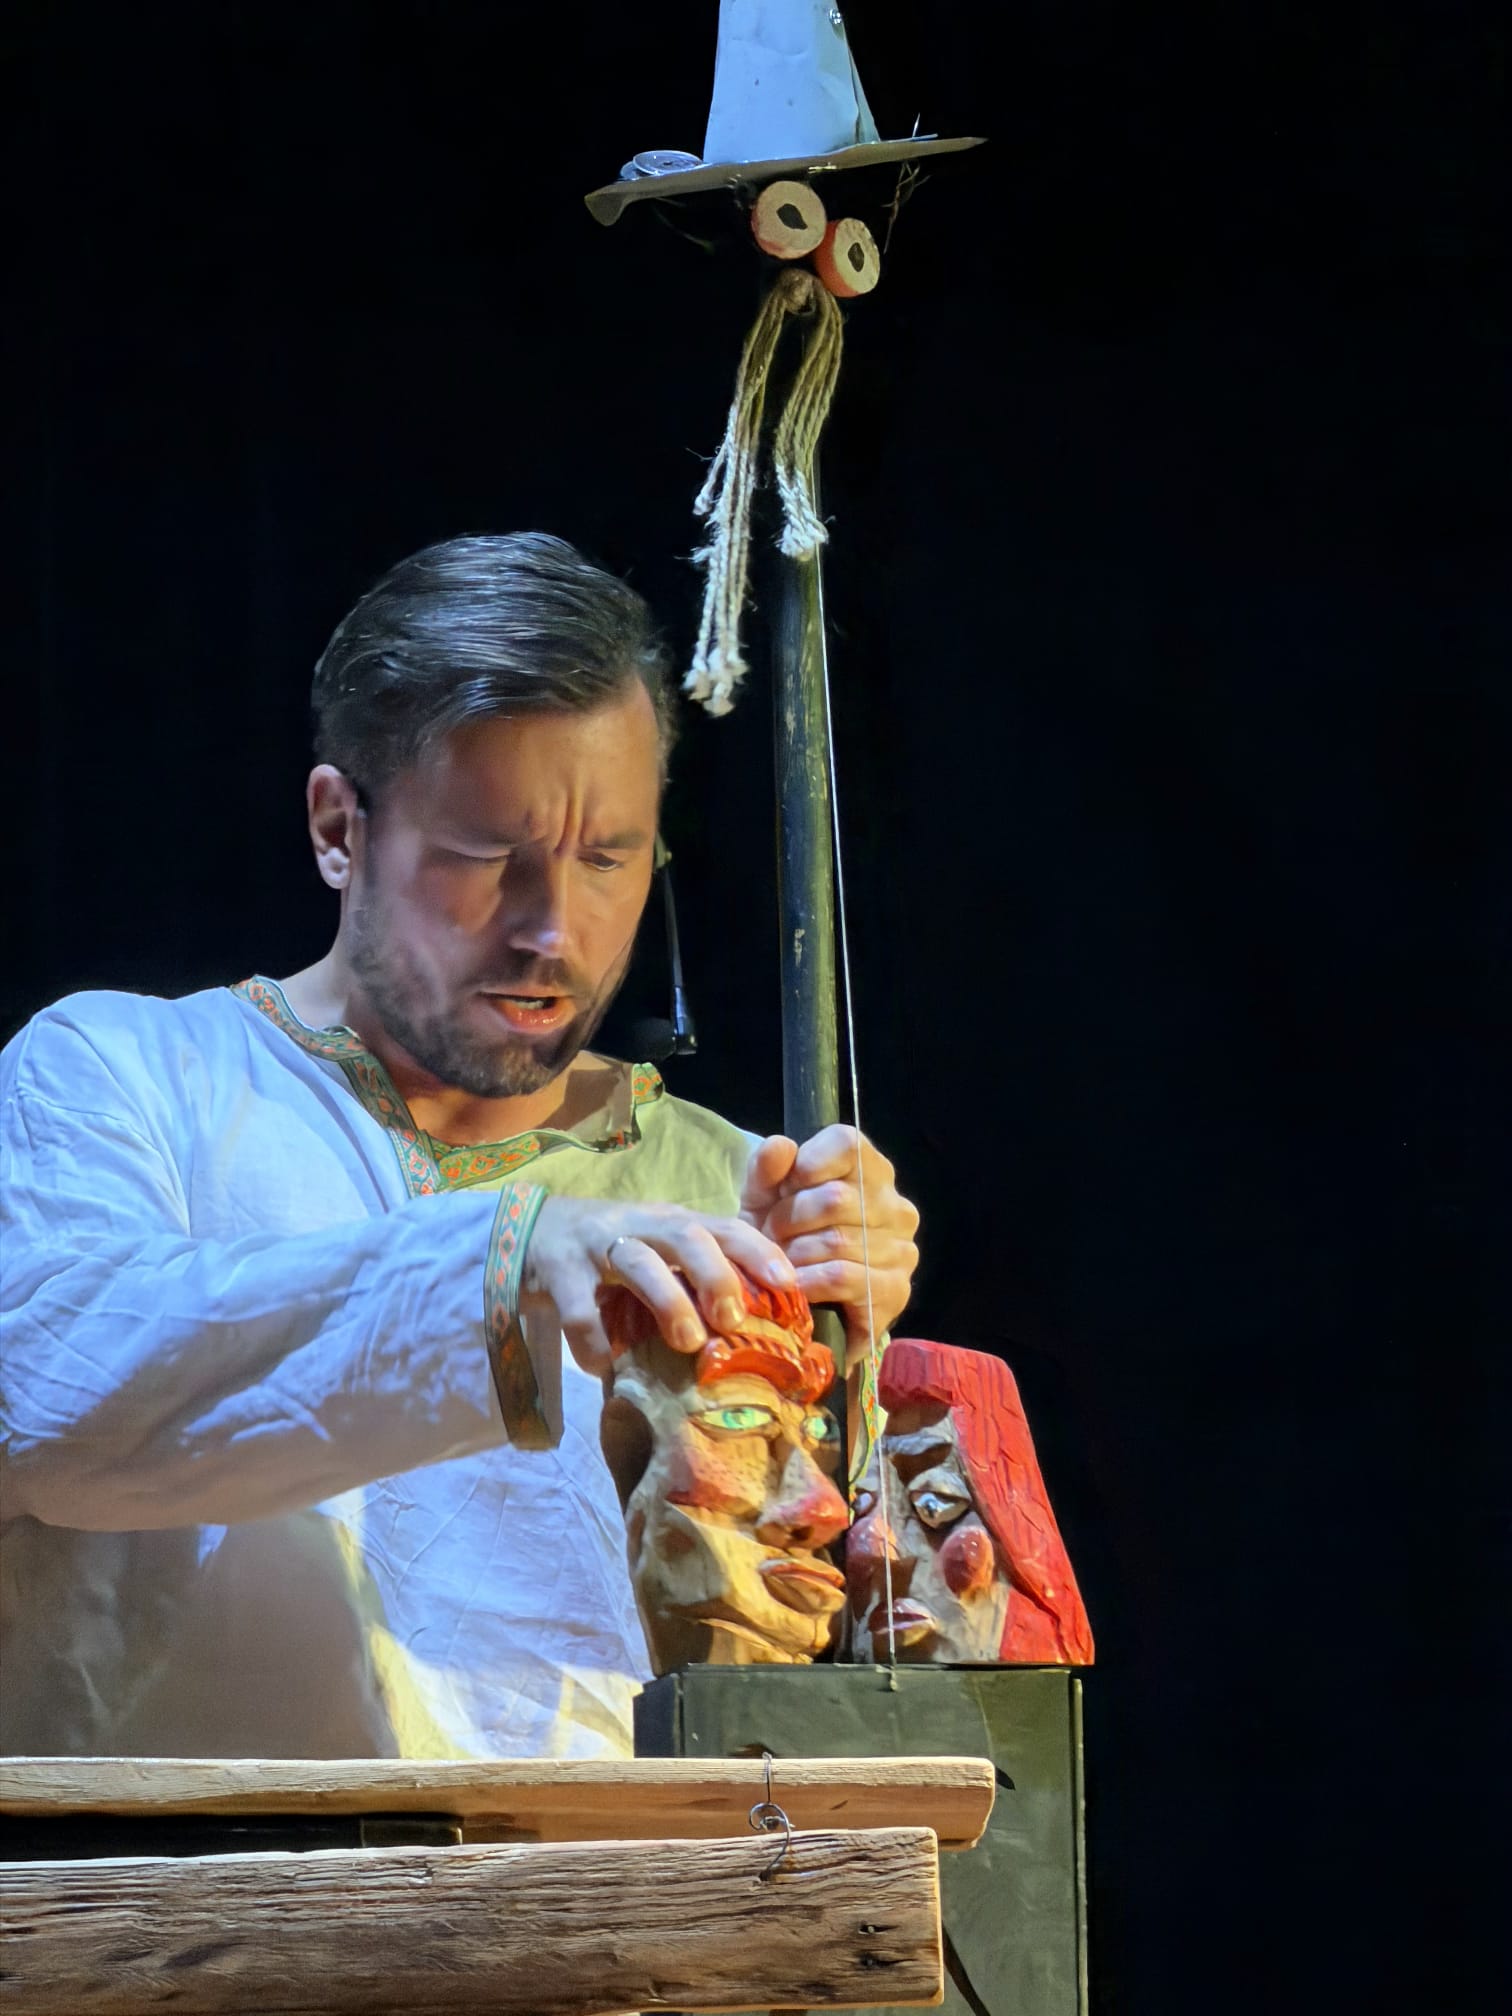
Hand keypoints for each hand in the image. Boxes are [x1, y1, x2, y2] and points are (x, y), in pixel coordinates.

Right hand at [519, 1196, 796, 1377]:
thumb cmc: (611, 1250)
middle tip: (734, 1317)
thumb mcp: (658, 1251)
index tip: (787, 1284)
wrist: (530, 1231)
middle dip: (716, 1274)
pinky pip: (578, 1307)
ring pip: (638, 1262)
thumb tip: (755, 1326)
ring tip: (687, 1342)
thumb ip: (696, 1275)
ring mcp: (596, 1244)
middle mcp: (639, 1225)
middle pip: (686, 1235)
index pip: (724, 1226)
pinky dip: (593, 1340)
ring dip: (667, 1300)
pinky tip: (604, 1364)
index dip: (758, 1251)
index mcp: (672, 1222)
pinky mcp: (557, 1271)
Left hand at [739, 1125, 919, 1364]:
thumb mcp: (765, 1198)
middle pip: (835, 1198)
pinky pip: (843, 1277)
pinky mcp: (896, 1290)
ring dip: (794, 1255)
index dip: (805, 1166)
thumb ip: (766, 1167)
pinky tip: (795, 1285)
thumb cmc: (783, 1237)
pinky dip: (809, 1281)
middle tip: (770, 1237)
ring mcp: (902, 1249)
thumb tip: (781, 1145)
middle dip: (788, 1220)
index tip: (784, 1190)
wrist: (796, 1298)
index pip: (847, 1144)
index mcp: (870, 1170)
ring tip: (779, 1262)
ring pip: (836, 1241)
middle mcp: (896, 1206)